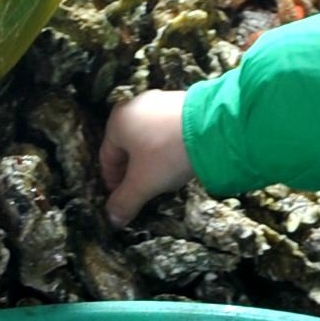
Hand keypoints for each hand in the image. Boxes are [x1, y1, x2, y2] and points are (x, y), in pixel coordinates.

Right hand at [99, 87, 192, 223]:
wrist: (212, 127)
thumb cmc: (168, 152)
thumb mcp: (143, 183)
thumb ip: (125, 201)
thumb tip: (113, 219)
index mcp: (117, 122)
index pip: (106, 158)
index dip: (112, 183)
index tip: (122, 199)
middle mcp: (135, 106)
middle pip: (128, 148)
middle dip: (134, 173)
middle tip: (142, 192)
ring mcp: (160, 101)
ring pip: (148, 139)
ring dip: (152, 161)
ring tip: (164, 179)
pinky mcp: (182, 103)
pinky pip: (167, 131)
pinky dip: (169, 148)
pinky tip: (180, 161)